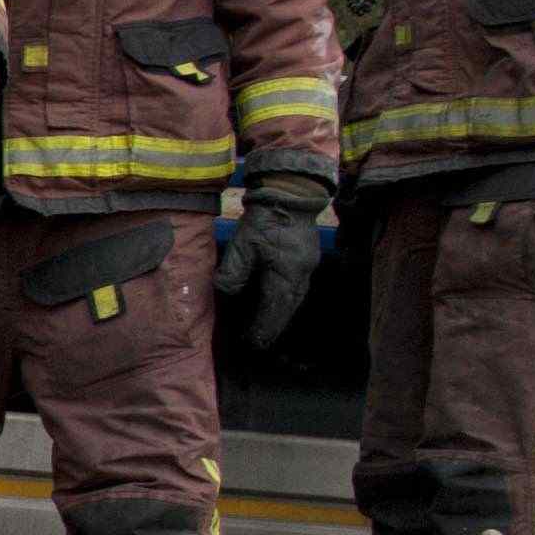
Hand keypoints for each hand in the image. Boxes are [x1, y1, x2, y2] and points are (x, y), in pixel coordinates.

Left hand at [215, 180, 328, 349]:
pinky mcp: (307, 259)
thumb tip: (227, 292)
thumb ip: (234, 271)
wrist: (291, 192)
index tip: (254, 342)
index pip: (275, 308)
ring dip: (281, 314)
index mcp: (287, 273)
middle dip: (274, 326)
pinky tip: (277, 303)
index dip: (264, 327)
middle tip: (260, 342)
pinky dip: (287, 300)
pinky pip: (297, 287)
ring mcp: (308, 266)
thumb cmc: (265, 218)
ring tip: (267, 328)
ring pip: (295, 298)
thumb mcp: (243, 244)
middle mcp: (301, 274)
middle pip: (288, 308)